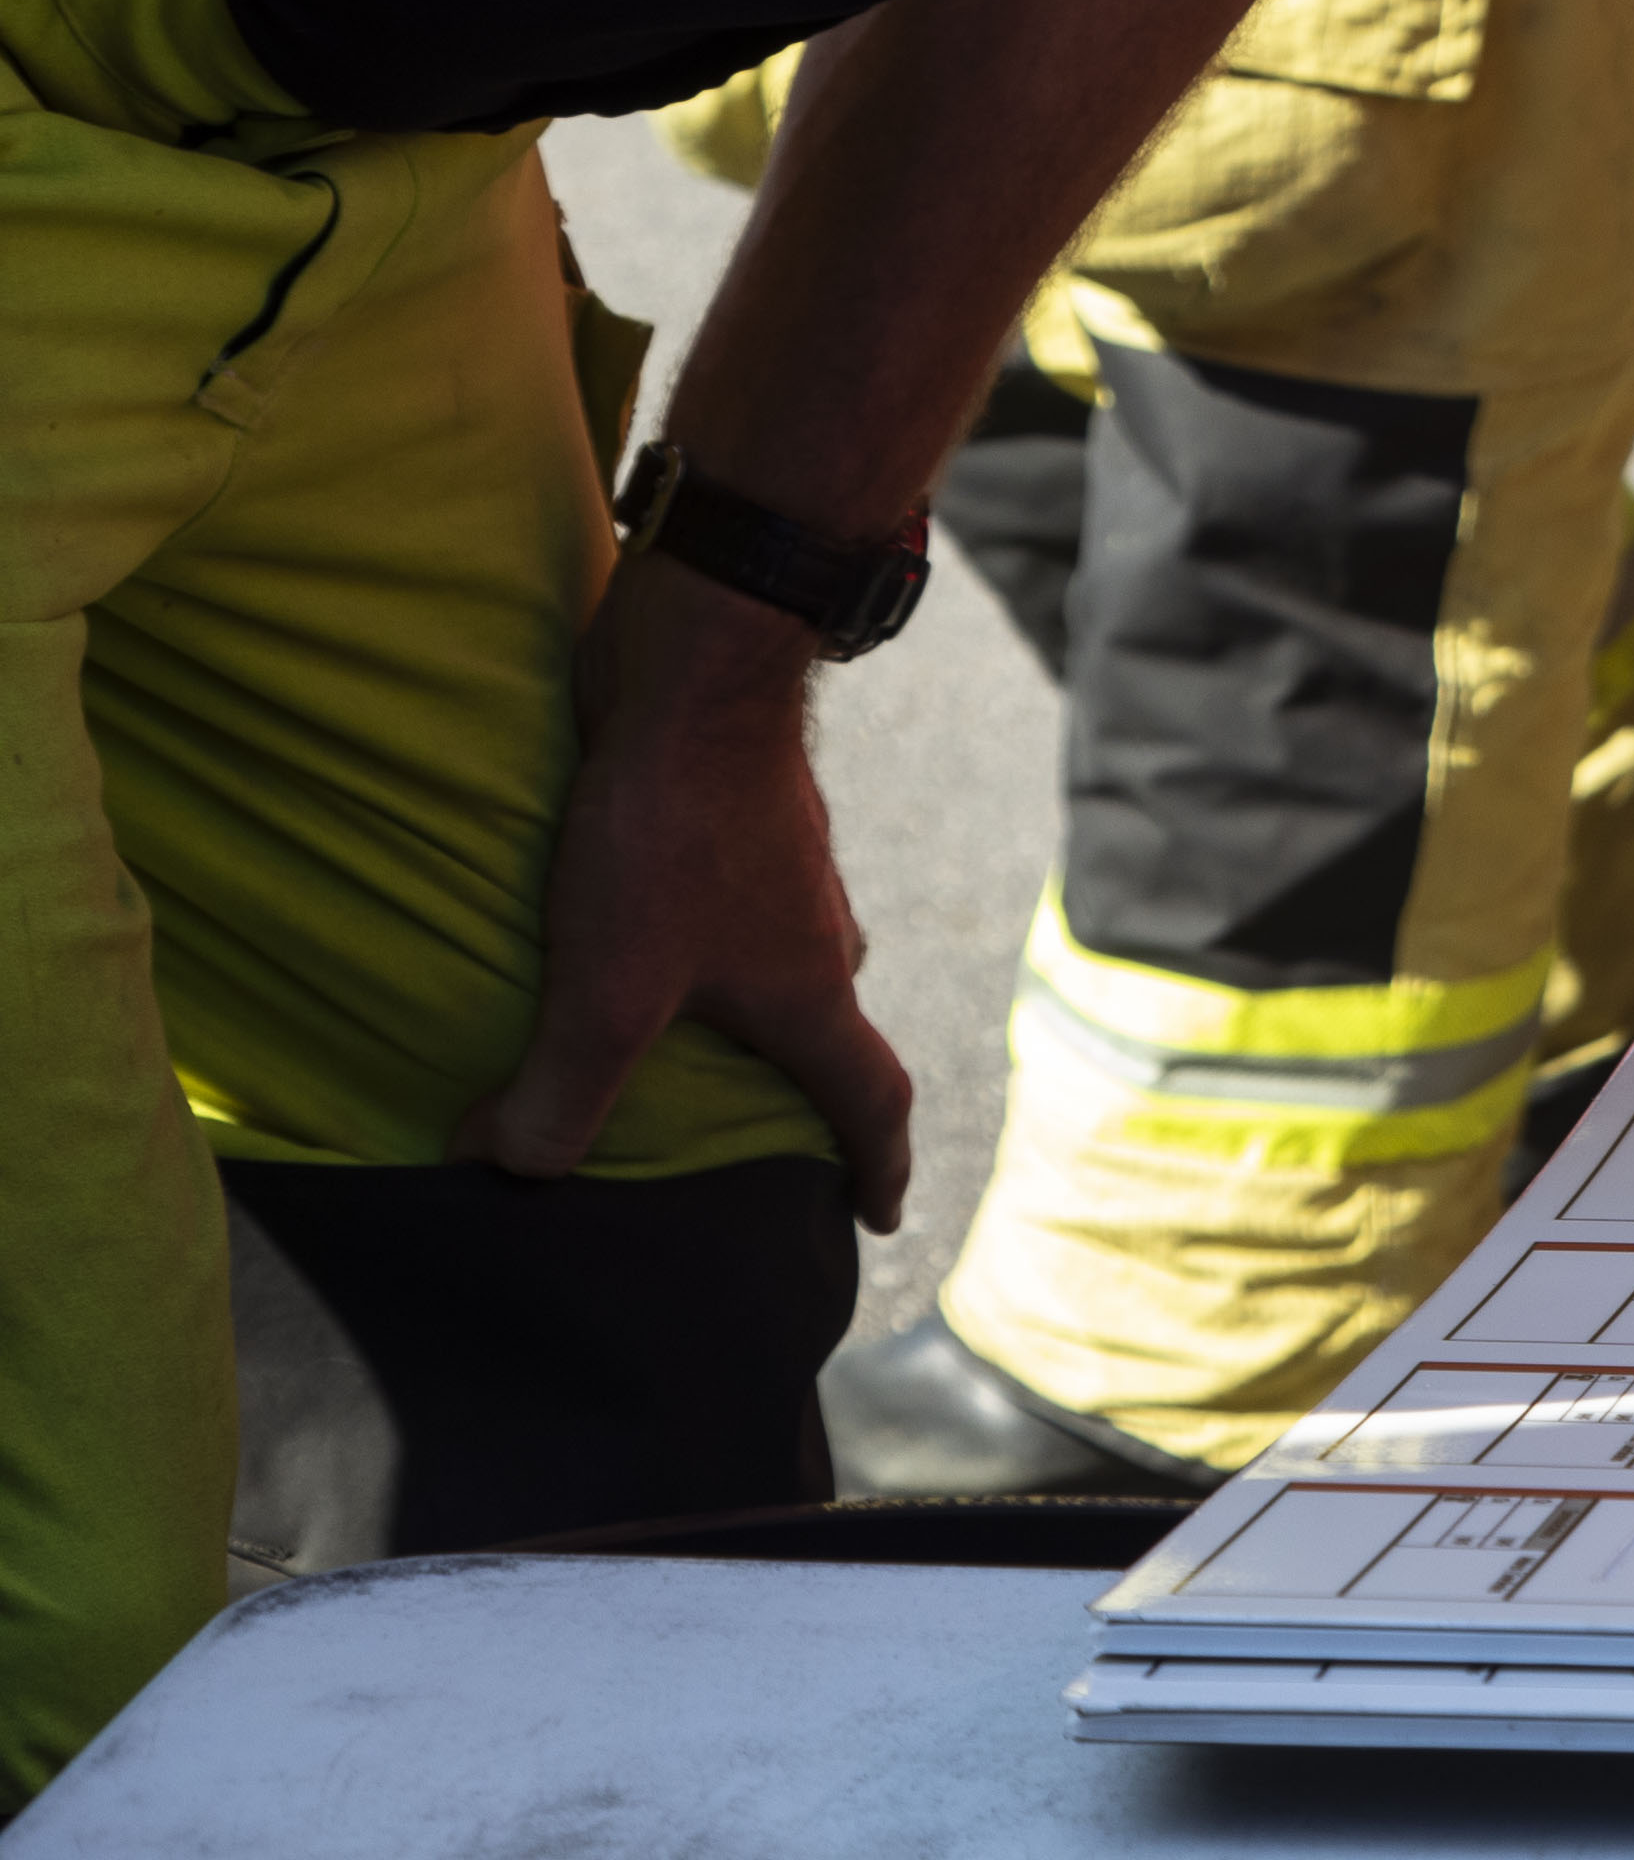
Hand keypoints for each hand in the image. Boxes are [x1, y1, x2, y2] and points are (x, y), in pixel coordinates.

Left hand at [462, 551, 915, 1227]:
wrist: (698, 670)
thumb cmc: (672, 831)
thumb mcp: (608, 990)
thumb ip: (558, 1096)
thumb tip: (503, 1167)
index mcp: (811, 990)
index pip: (869, 1097)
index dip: (877, 1166)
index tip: (878, 1216)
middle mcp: (813, 930)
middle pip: (827, 1027)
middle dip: (800, 1087)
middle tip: (753, 1127)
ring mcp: (777, 867)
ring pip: (777, 958)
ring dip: (740, 1005)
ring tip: (663, 1032)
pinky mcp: (730, 817)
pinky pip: (725, 902)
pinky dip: (693, 938)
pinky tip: (620, 926)